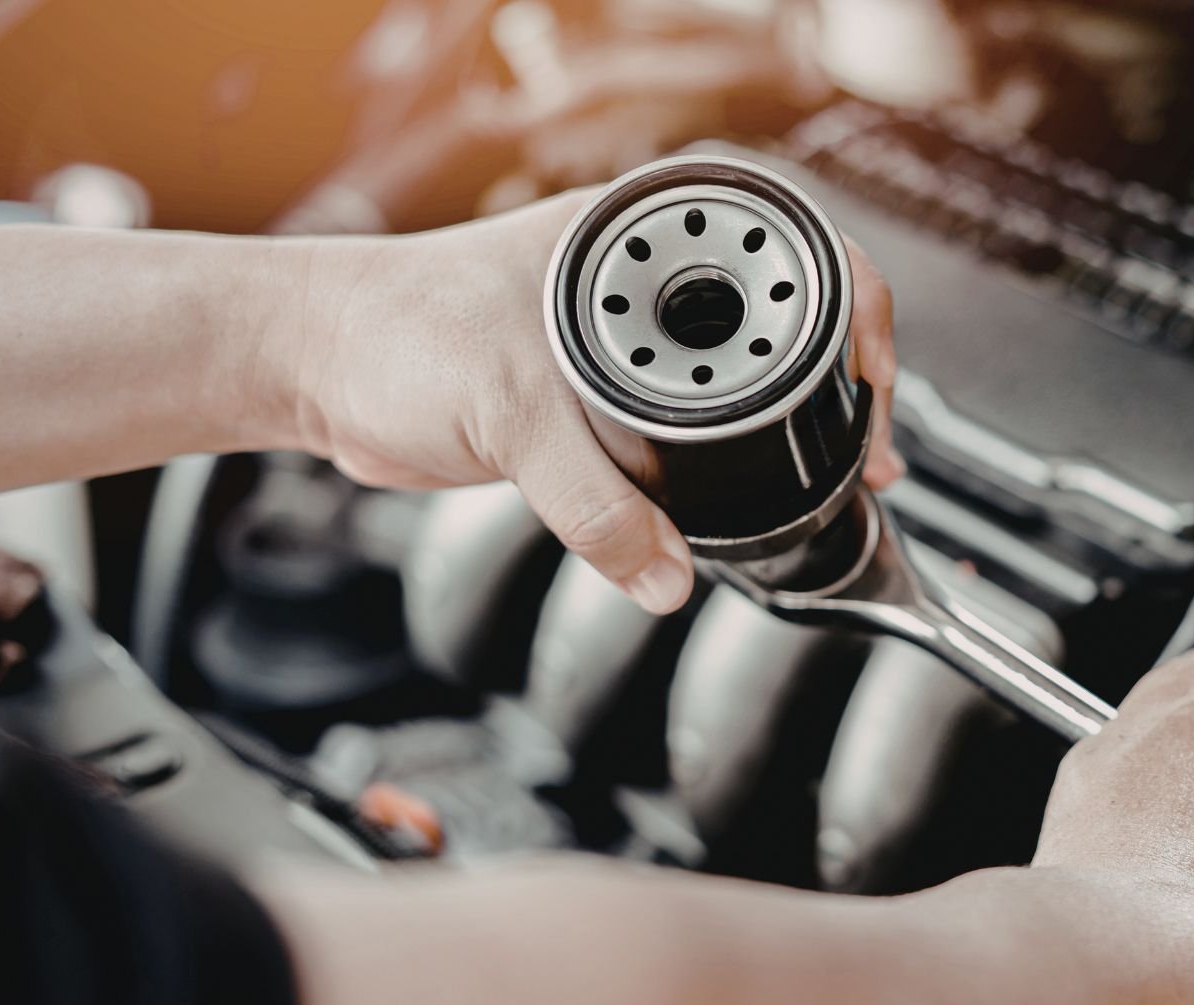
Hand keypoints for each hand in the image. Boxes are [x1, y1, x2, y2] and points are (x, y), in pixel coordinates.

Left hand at [289, 189, 901, 614]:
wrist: (319, 367)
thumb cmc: (395, 332)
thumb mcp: (511, 411)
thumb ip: (595, 505)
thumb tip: (668, 576)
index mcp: (635, 237)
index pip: (786, 249)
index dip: (852, 312)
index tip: (872, 381)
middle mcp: (641, 281)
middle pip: (782, 322)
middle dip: (840, 382)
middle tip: (874, 446)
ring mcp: (624, 342)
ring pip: (738, 382)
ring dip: (790, 430)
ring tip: (842, 473)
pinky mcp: (600, 403)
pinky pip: (686, 436)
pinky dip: (726, 469)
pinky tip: (753, 496)